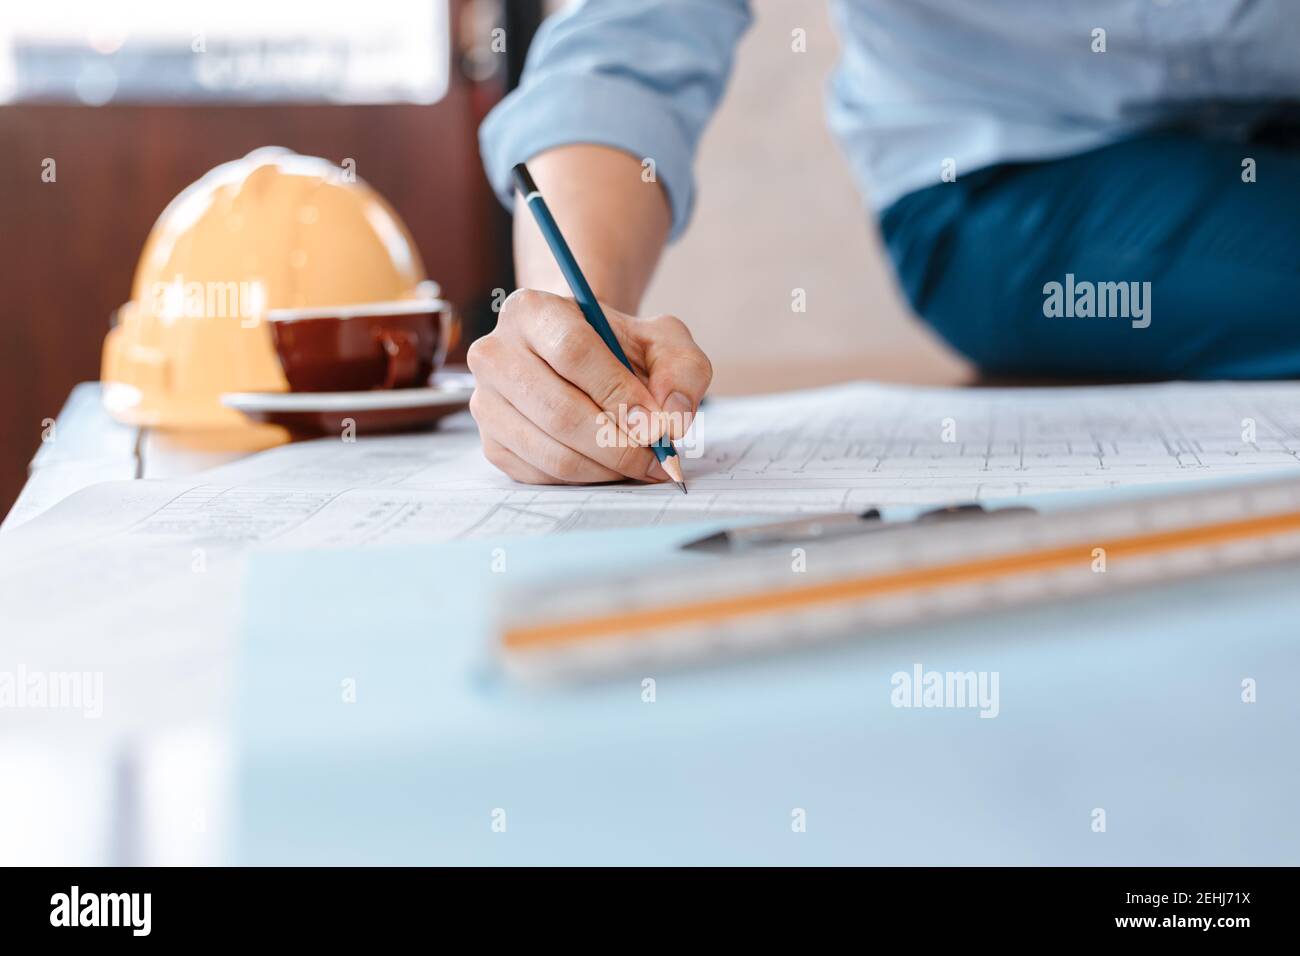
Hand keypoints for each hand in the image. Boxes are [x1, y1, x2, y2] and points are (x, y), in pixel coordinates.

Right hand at [467, 289, 710, 484]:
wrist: (579, 361)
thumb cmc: (618, 349)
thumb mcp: (661, 340)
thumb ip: (681, 369)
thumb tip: (673, 416)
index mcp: (530, 311)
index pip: (573, 352)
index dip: (620, 393)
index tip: (657, 424)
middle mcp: (494, 354)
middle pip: (559, 411)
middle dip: (618, 444)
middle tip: (657, 456)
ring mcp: (486, 403)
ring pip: (551, 452)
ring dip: (607, 468)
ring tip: (641, 463)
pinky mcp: (492, 444)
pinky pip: (543, 476)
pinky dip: (587, 479)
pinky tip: (611, 465)